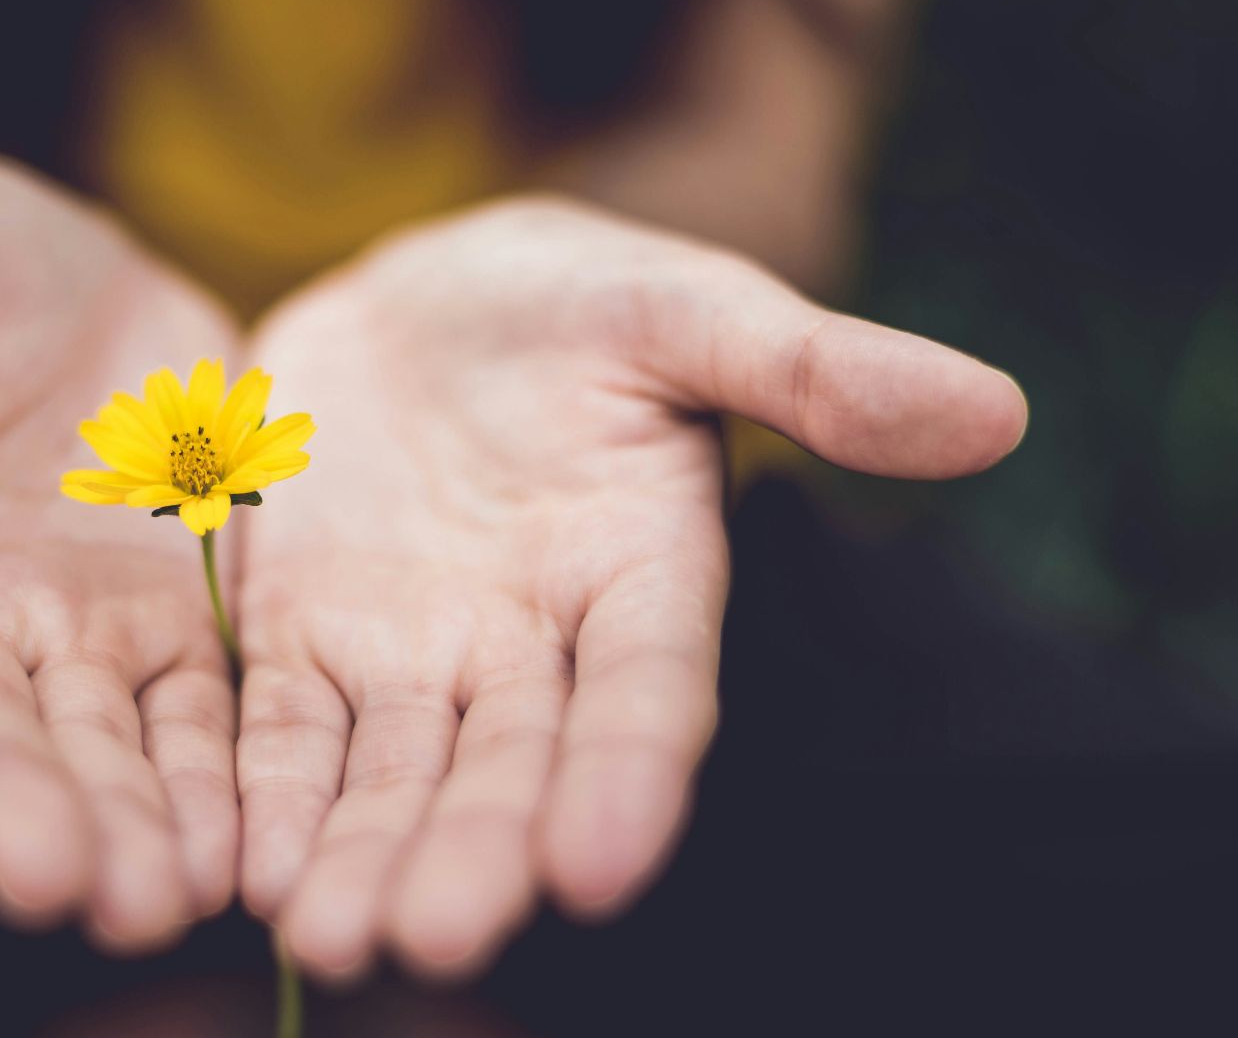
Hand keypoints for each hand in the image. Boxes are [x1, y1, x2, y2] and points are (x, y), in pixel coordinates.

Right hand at [0, 158, 240, 950]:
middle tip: (60, 885)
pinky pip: (194, 715)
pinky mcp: (169, 626)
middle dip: (15, 809)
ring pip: (92, 746)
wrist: (64, 277)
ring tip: (157, 900)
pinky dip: (214, 781)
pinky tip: (240, 849)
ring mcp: (65, 633)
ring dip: (123, 826)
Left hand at [234, 197, 1027, 979]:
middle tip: (432, 936)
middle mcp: (530, 645)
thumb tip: (995, 412)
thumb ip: (812, 366)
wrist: (419, 301)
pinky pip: (281, 728)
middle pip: (507, 765)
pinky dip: (265, 793)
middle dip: (473, 851)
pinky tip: (242, 866)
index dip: (629, 776)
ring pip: (390, 773)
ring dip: (360, 853)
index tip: (600, 866)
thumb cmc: (572, 301)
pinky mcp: (302, 639)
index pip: (648, 692)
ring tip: (326, 935)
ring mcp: (411, 653)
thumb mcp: (683, 307)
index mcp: (641, 574)